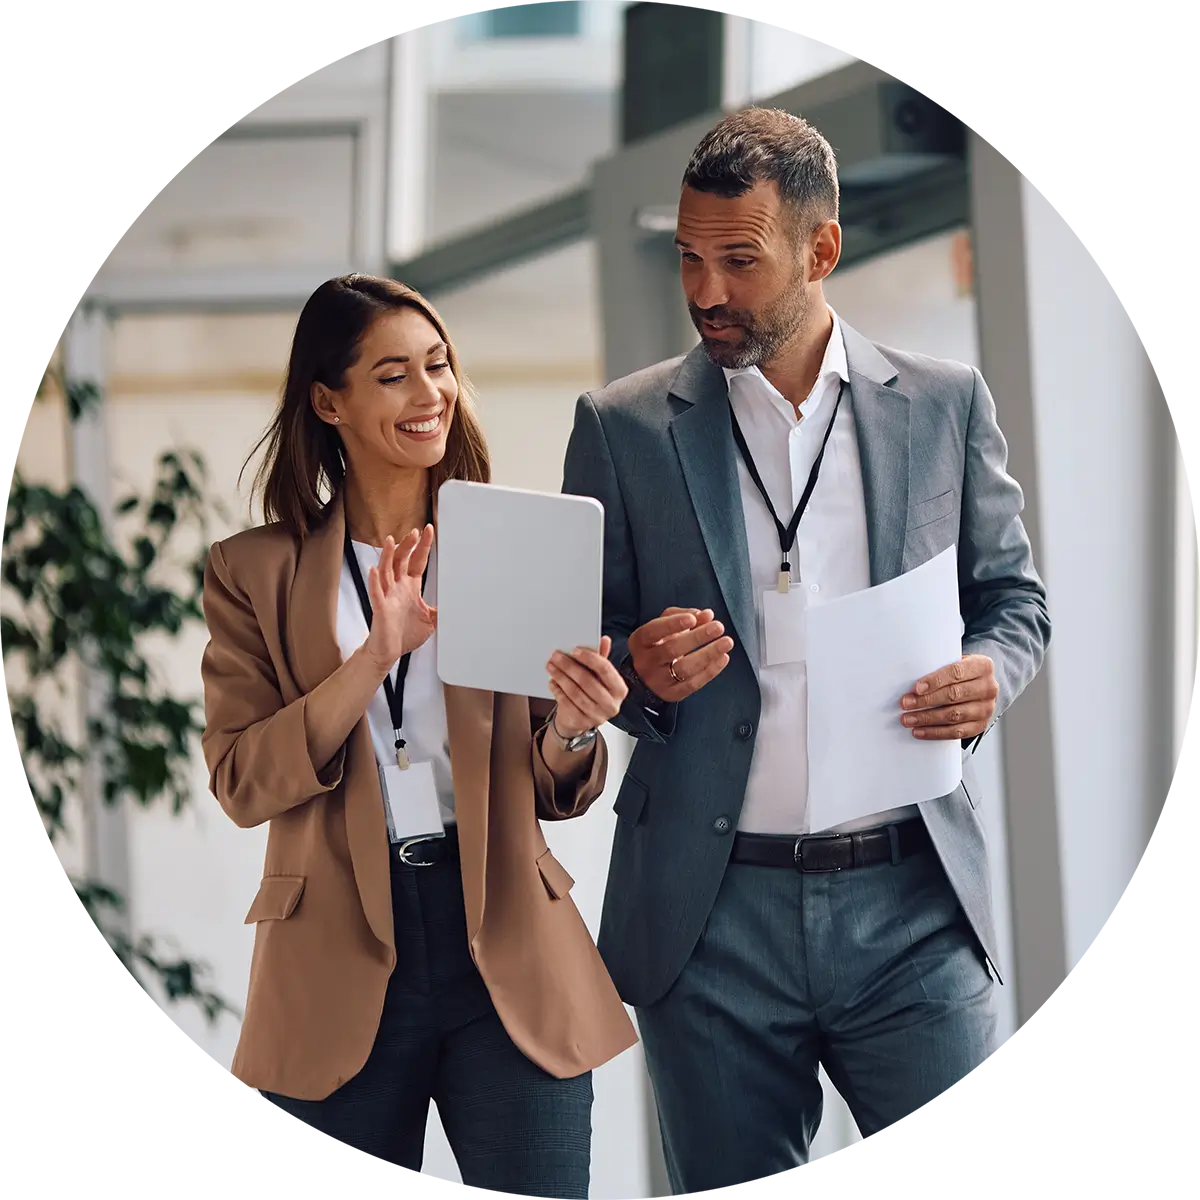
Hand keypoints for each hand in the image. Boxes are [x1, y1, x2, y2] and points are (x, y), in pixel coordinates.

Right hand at [361, 525, 436, 672]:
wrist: (389, 651)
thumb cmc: (404, 634)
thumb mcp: (431, 620)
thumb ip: (440, 608)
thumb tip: (457, 604)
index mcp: (410, 587)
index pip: (416, 561)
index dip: (422, 546)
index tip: (428, 531)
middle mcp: (397, 588)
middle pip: (400, 560)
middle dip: (407, 545)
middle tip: (414, 532)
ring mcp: (388, 597)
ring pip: (386, 571)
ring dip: (388, 556)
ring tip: (391, 541)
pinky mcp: (380, 609)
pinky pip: (376, 593)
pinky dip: (374, 581)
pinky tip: (374, 570)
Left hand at [546, 636, 627, 737]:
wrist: (581, 719)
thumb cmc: (591, 693)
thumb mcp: (599, 676)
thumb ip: (601, 658)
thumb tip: (604, 640)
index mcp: (619, 689)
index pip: (605, 669)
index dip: (589, 658)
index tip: (574, 650)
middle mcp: (611, 704)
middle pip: (587, 680)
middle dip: (569, 666)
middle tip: (556, 656)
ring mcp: (597, 716)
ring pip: (575, 692)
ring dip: (560, 677)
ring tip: (551, 667)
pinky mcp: (582, 722)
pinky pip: (566, 703)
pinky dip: (557, 690)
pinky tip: (552, 682)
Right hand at [628, 606, 733, 702]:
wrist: (646, 676)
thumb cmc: (659, 644)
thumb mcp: (664, 625)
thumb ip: (684, 615)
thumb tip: (707, 615)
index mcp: (640, 640)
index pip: (654, 631)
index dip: (673, 624)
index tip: (693, 618)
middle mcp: (646, 661)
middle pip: (671, 649)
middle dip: (697, 637)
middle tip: (718, 627)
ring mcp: (658, 680)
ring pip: (684, 668)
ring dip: (708, 654)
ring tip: (726, 642)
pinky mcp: (671, 694)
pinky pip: (692, 684)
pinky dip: (710, 671)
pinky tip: (723, 658)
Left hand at [900, 654, 997, 739]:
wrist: (980, 685)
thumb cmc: (961, 673)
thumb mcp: (954, 661)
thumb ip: (938, 667)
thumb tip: (911, 680)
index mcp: (982, 666)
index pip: (956, 672)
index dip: (935, 681)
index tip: (917, 688)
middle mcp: (988, 688)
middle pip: (954, 695)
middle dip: (926, 701)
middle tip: (906, 703)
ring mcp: (986, 708)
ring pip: (954, 715)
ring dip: (927, 718)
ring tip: (908, 719)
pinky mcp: (980, 725)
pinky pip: (957, 732)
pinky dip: (936, 733)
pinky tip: (920, 731)